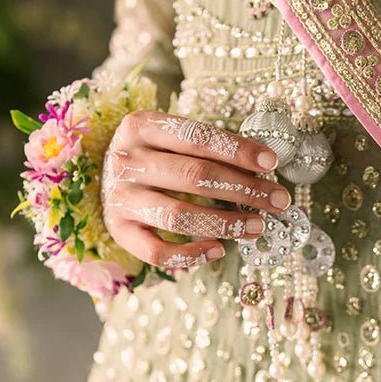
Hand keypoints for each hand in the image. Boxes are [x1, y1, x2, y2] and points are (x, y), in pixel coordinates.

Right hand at [101, 112, 292, 268]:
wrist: (101, 177)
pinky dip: (191, 255)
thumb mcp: (169, 138)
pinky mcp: (120, 232)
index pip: (197, 137)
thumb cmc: (151, 156)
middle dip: (244, 189)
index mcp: (141, 126)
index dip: (237, 150)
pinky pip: (158, 252)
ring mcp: (121, 199)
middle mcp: (128, 161)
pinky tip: (219, 250)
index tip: (271, 162)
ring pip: (180, 216)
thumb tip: (262, 169)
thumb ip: (206, 148)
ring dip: (225, 223)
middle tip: (279, 200)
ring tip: (257, 226)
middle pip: (195, 176)